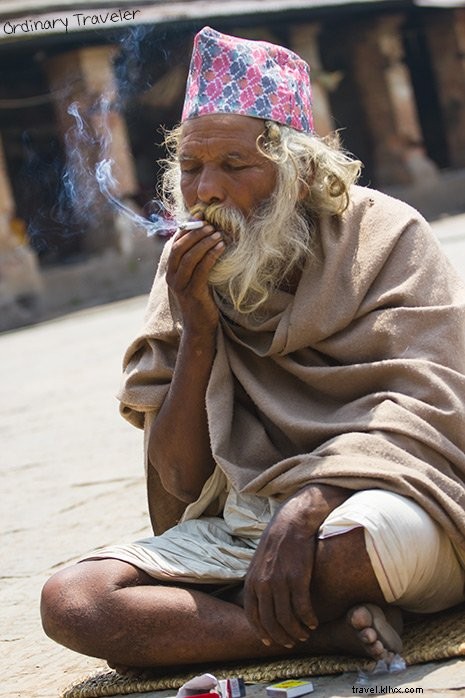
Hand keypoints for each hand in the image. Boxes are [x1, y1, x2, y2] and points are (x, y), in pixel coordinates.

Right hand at [166, 222, 224, 333]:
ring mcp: (180, 285)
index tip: (200, 217)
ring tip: (218, 234)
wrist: (199, 326)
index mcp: (170, 270)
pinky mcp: (192, 293)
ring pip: (189, 257)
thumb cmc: (201, 299)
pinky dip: (211, 255)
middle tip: (211, 225)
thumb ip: (196, 261)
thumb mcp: (196, 277)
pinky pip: (201, 269)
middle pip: (179, 248)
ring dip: (204, 242)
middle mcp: (171, 277)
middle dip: (195, 233)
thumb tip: (206, 236)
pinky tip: (221, 247)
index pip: (174, 243)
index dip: (186, 228)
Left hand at [243, 491, 318, 647]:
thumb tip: (258, 599)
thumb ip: (257, 580)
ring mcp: (280, 582)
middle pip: (270, 622)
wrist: (293, 521)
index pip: (253, 616)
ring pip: (287, 619)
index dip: (262, 632)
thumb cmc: (278, 540)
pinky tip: (314, 622)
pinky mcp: (298, 578)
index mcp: (252, 580)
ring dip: (297, 631)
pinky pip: (303, 609)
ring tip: (305, 634)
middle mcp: (263, 584)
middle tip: (291, 642)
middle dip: (281, 637)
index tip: (270, 641)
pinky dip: (309, 620)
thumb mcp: (259, 560)